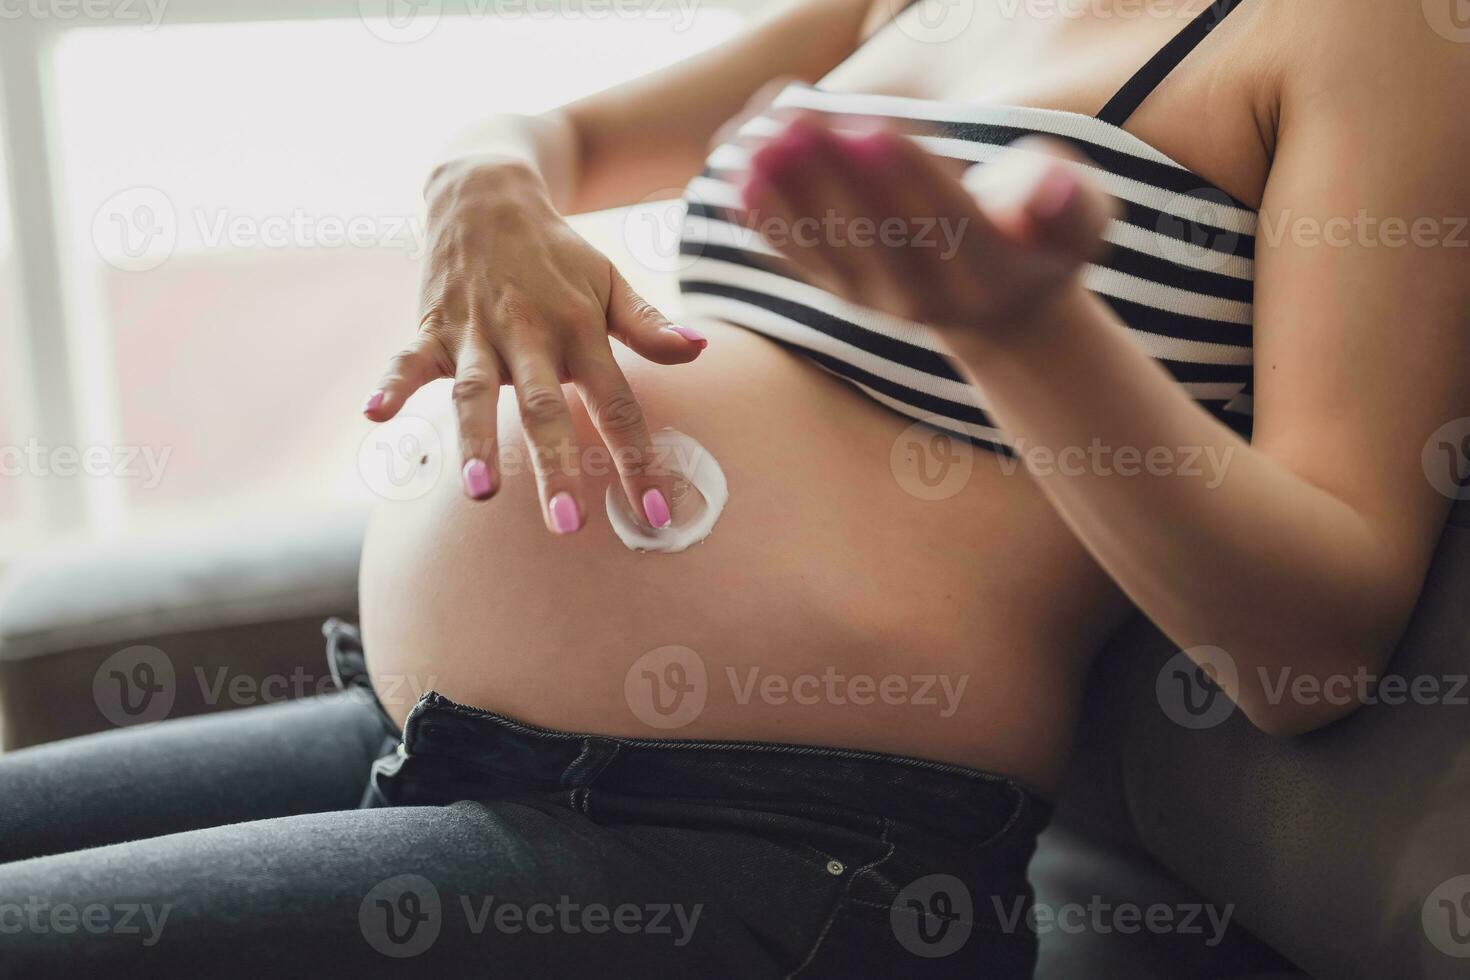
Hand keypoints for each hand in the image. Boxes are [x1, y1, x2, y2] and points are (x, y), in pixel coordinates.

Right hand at [362, 157, 706, 533]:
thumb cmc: (557, 256)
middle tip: (566, 524)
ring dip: (477, 440)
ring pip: (476, 391)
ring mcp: (478, 332)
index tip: (654, 516)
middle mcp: (531, 335)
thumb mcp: (609, 283)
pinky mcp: (433, 326)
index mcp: (581, 331)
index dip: (638, 461)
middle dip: (555, 467)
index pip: (618, 406)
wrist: (487, 194)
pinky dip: (392, 385)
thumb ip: (649, 325)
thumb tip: (699, 351)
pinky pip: (408, 359)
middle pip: (545, 409)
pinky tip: (375, 416)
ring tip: (480, 490)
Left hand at [736, 113, 1115, 355]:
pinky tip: (735, 167)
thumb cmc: (1043, 237)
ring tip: (756, 135)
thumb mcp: (1081, 219)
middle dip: (829, 174)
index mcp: (987, 269)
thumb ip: (1070, 203)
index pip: (946, 220)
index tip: (871, 129)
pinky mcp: (834, 288)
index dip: (909, 176)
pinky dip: (763, 213)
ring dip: (785, 190)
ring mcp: (872, 297)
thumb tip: (1046, 193)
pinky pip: (795, 253)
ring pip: (824, 243)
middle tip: (793, 118)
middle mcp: (923, 295)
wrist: (1000, 305)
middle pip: (872, 230)